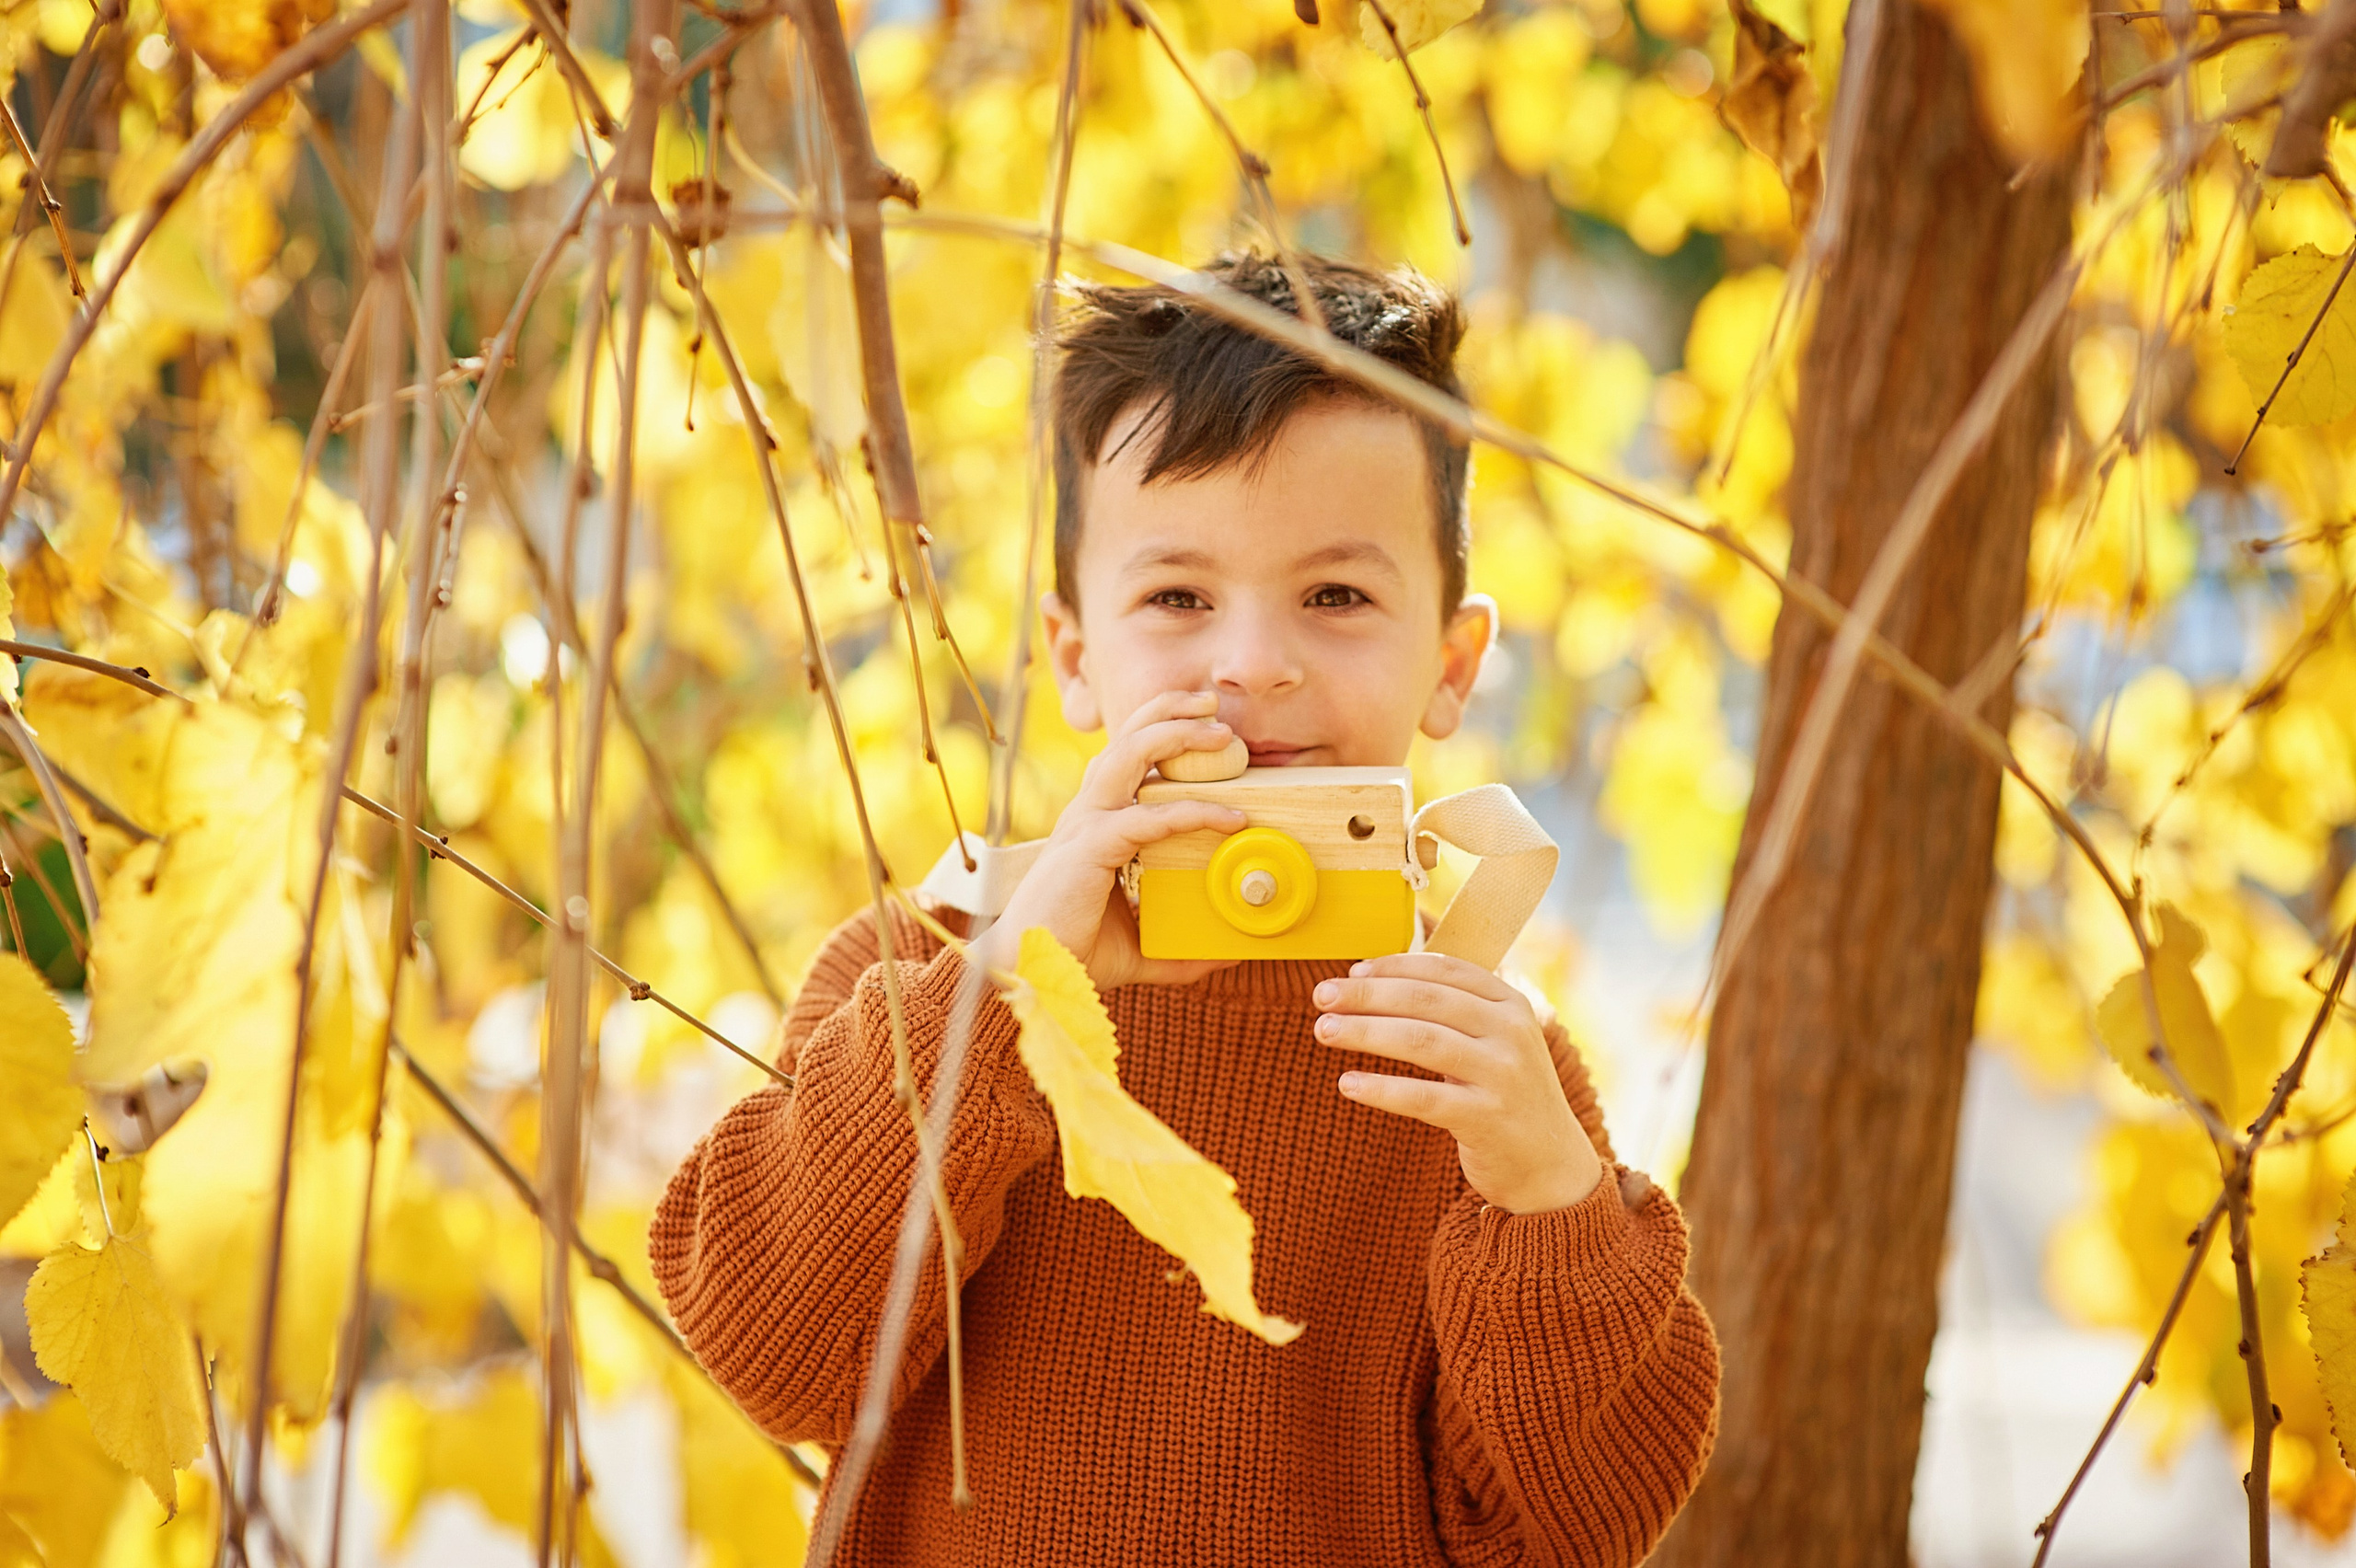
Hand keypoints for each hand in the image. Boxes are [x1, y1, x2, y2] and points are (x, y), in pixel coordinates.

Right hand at [969, 689, 1249, 994]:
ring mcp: (1086, 824)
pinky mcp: (1091, 846)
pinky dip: (1192, 811)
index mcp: (1094, 823)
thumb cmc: (1074, 955)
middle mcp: (1088, 813)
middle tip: (1212, 706)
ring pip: (1131, 755)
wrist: (1032, 975)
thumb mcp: (1139, 950)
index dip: (1161, 731)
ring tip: (1220, 734)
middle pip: (1127, 738)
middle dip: (1170, 711)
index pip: (1126, 759)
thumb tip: (1224, 956)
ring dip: (1177, 735)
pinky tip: (1229, 818)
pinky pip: (1149, 817)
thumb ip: (1180, 951)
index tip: (1204, 724)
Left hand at [1313, 953, 1603, 1214]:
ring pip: (1421, 1040)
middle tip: (1321, 996)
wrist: (1551, 1167)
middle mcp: (1511, 1033)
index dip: (1393, 966)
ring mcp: (1502, 1075)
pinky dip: (1381, 1089)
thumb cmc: (1504, 1096)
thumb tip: (1373, 981)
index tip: (1351, 971)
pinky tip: (1347, 1083)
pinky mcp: (1487, 1119)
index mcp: (1511, 1005)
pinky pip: (1423, 1098)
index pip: (1445, 969)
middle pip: (1425, 999)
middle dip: (1367, 994)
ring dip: (1365, 1031)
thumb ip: (1452, 1013)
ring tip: (1325, 1030)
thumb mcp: (1493, 1043)